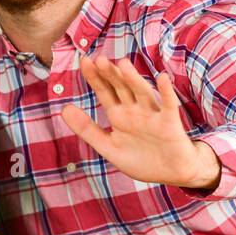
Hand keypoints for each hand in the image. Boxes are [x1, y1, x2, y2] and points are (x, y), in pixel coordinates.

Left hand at [60, 54, 220, 188]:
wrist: (171, 175)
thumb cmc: (141, 160)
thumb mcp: (108, 147)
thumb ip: (87, 129)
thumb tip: (64, 109)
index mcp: (118, 115)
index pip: (104, 91)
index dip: (95, 77)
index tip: (84, 61)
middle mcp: (134, 110)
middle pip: (121, 88)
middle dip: (110, 75)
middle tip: (99, 59)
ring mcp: (152, 115)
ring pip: (142, 93)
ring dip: (133, 79)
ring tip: (123, 64)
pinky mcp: (169, 123)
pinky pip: (168, 106)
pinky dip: (166, 93)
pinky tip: (162, 79)